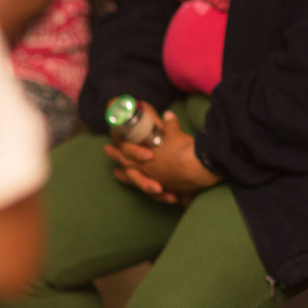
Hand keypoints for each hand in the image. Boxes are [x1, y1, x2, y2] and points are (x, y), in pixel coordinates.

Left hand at [105, 103, 219, 202]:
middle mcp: (149, 172)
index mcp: (146, 158)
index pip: (126, 154)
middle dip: (121, 171)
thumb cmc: (184, 151)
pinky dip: (153, 192)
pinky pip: (156, 193)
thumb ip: (170, 125)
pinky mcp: (170, 190)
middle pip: (130, 171)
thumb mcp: (176, 134)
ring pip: (141, 184)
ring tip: (132, 185)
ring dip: (134, 182)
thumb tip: (168, 114)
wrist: (199, 169)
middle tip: (113, 172)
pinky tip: (157, 193)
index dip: (116, 151)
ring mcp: (158, 183)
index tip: (107, 148)